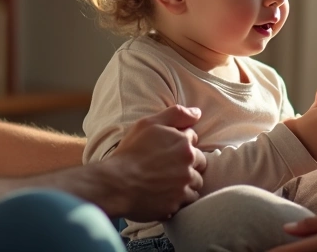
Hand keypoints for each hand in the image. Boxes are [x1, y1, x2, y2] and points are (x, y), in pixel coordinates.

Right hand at [104, 105, 206, 220]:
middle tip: (168, 166)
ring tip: (167, 182)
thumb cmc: (130, 152)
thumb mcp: (148, 124)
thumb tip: (197, 113)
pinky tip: (166, 194)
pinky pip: (188, 201)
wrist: (116, 183)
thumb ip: (175, 114)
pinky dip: (180, 198)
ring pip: (196, 183)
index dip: (179, 142)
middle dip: (188, 163)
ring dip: (186, 182)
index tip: (166, 149)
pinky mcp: (177, 203)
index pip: (193, 139)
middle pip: (200, 162)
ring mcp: (184, 185)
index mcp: (183, 143)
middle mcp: (188, 163)